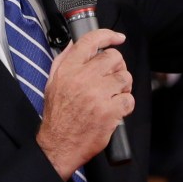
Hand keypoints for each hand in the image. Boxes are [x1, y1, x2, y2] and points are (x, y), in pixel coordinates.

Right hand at [35, 29, 132, 180]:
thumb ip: (65, 60)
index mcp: (68, 70)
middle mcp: (82, 79)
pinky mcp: (109, 111)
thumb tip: (76, 43)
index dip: (108, 35)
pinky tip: (115, 109)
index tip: (118, 38)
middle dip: (117, 67)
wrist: (59, 145)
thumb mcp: (53, 83)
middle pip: (114, 57)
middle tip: (112, 78)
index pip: (91, 41)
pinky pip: (129, 99)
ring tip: (113, 95)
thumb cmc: (58, 115)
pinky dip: (126, 105)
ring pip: (124, 77)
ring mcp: (97, 95)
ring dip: (123, 86)